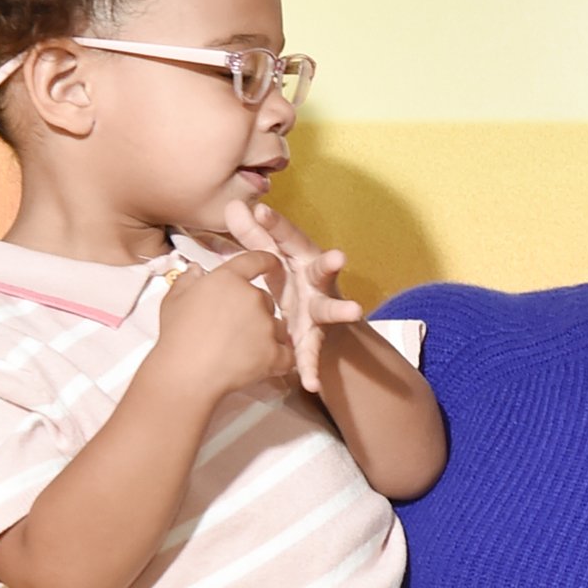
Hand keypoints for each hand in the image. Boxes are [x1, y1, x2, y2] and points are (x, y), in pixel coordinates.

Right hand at [146, 247, 292, 402]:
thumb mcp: (173, 301)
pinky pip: (286, 354)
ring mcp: (267, 325)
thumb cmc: (176, 335)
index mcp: (229, 280)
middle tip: (234, 329)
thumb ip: (187, 281)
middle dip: (255, 311)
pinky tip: (261, 366)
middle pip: (265, 300)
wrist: (186, 373)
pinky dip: (277, 360)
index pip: (255, 260)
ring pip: (277, 326)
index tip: (274, 263)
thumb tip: (195, 269)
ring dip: (267, 335)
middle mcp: (253, 297)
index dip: (266, 261)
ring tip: (242, 350)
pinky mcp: (275, 353)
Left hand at [227, 198, 366, 393]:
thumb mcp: (272, 258)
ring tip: (354, 310)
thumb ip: (254, 235)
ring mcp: (318, 310)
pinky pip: (312, 354)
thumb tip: (234, 204)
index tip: (261, 211)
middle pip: (323, 270)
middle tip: (339, 257)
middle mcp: (315, 281)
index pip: (289, 238)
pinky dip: (311, 368)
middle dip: (331, 264)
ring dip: (342, 310)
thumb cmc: (290, 279)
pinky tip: (310, 383)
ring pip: (330, 310)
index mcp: (301, 258)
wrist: (313, 319)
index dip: (276, 226)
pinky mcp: (315, 337)